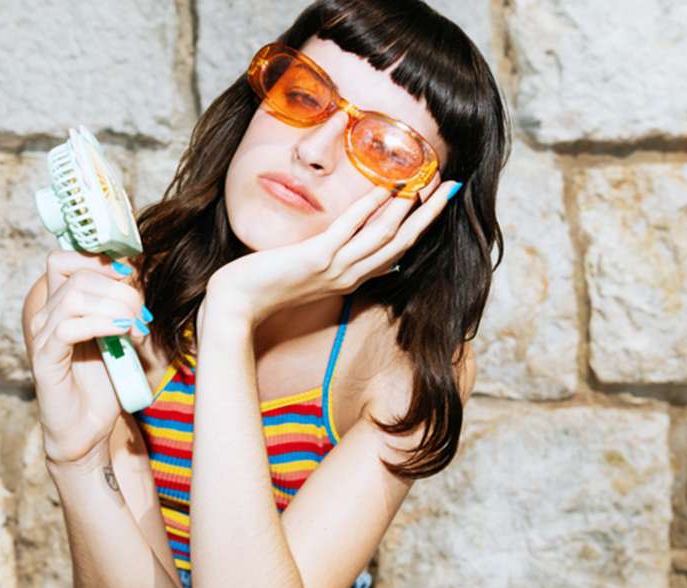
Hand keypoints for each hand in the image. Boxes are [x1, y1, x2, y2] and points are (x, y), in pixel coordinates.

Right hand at [24, 250, 152, 465]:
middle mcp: (46, 316)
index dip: (98, 258)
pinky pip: (68, 329)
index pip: (64, 259)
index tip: (130, 275)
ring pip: (73, 298)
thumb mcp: (120, 335)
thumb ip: (123, 305)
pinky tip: (123, 334)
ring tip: (135, 329)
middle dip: (119, 289)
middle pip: (77, 275)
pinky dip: (102, 325)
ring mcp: (42, 337)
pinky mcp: (45, 360)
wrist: (88, 430)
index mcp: (61, 305)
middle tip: (141, 314)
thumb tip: (136, 272)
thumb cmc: (104, 384)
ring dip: (114, 307)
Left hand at [206, 178, 461, 327]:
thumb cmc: (265, 286)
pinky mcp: (315, 259)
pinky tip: (384, 190)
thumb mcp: (306, 272)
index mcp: (349, 279)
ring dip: (407, 210)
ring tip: (426, 183)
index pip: (395, 252)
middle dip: (427, 215)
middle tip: (450, 187)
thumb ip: (328, 259)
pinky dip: (368, 209)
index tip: (437, 202)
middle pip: (400, 243)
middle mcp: (349, 276)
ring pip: (382, 238)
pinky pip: (348, 231)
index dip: (420, 227)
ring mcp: (334, 269)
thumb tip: (343, 240)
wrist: (236, 305)